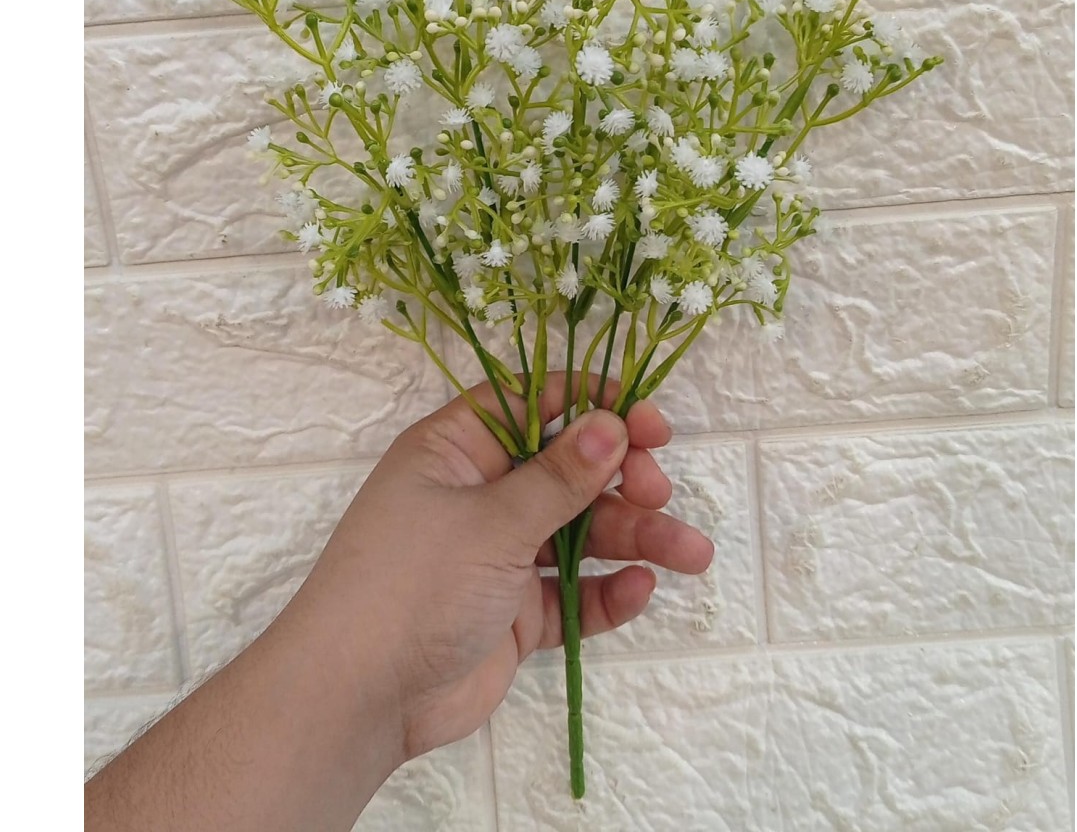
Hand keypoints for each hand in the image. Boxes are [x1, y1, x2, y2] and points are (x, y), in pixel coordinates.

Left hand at [283, 372, 714, 766]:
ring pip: (579, 532)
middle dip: (622, 477)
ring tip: (692, 553)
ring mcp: (499, 555)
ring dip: (635, 538)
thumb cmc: (411, 583)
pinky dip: (606, 591)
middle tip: (660, 488)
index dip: (591, 404)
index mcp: (459, 450)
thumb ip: (559, 477)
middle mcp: (481, 494)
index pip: (532, 404)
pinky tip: (639, 589)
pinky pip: (571, 592)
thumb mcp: (491, 521)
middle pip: (567, 469)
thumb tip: (612, 423)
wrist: (358, 699)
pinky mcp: (514, 611)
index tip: (648, 417)